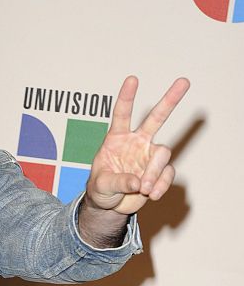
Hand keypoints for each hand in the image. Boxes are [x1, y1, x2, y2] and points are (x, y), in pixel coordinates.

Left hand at [86, 76, 189, 215]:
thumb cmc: (101, 189)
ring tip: (144, 189)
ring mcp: (149, 156)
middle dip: (170, 100)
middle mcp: (136, 142)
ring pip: (163, 153)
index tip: (132, 79)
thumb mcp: (101, 186)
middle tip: (184, 81)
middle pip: (156, 118)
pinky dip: (160, 185)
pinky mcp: (159, 171)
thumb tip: (138, 182)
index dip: (127, 98)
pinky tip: (151, 194)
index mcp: (116, 138)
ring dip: (154, 172)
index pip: (122, 114)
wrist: (110, 206)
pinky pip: (167, 174)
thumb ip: (118, 182)